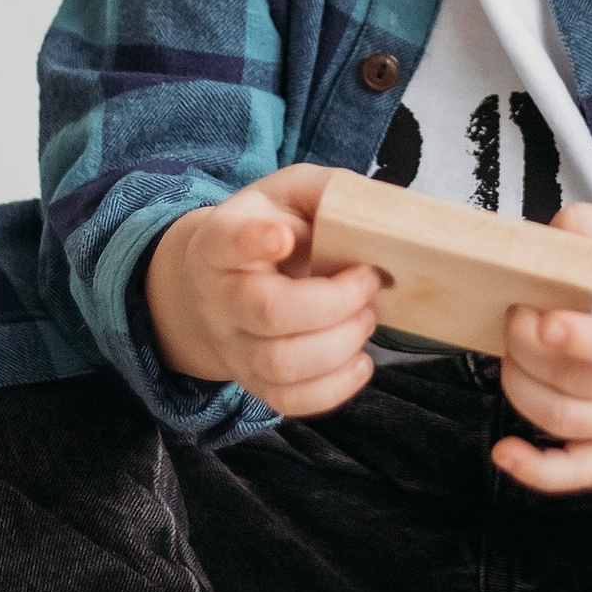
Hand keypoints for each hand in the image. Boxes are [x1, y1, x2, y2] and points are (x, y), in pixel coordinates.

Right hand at [143, 166, 380, 416]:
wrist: (219, 286)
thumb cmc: (267, 230)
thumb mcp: (286, 194)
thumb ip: (325, 191)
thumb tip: (372, 210)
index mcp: (220, 243)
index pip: (226, 242)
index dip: (252, 241)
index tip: (282, 236)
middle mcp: (221, 300)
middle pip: (268, 312)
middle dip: (333, 301)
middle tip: (369, 279)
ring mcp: (236, 347)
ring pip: (282, 363)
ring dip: (340, 343)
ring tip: (367, 317)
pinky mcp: (256, 382)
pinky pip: (290, 400)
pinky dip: (335, 388)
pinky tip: (360, 360)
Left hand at [493, 209, 591, 493]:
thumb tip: (542, 241)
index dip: (580, 337)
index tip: (545, 321)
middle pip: (577, 381)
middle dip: (525, 344)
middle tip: (517, 309)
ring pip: (565, 421)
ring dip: (519, 383)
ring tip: (517, 346)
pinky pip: (579, 474)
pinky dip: (536, 470)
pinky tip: (505, 451)